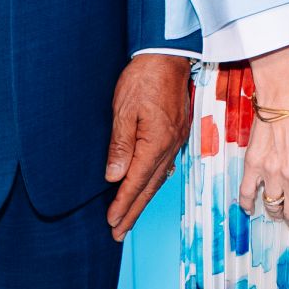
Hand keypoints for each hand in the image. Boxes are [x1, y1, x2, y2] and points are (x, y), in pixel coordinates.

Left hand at [105, 53, 193, 240]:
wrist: (168, 56)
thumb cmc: (143, 78)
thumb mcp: (123, 109)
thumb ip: (120, 145)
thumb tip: (114, 177)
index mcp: (156, 142)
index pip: (136, 181)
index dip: (123, 204)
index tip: (111, 222)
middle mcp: (170, 145)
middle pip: (150, 187)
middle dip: (134, 211)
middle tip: (119, 232)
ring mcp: (176, 139)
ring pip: (159, 178)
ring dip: (143, 200)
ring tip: (130, 218)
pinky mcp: (177, 132)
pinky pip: (165, 165)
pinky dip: (154, 182)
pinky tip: (147, 188)